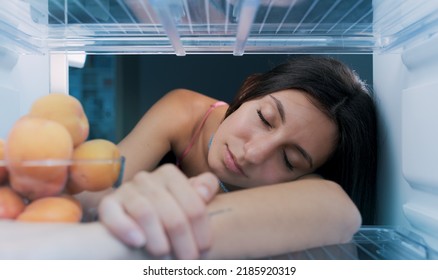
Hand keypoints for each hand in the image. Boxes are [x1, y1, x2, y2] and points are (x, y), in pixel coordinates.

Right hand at [98, 164, 218, 258]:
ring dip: (158, 239)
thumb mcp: (190, 198)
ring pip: (145, 213)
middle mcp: (147, 178)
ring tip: (165, 256)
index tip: (204, 248)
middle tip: (188, 259)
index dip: (201, 229)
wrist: (135, 217)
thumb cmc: (170, 209)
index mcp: (170, 174)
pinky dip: (126, 228)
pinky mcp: (108, 204)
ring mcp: (126, 190)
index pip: (193, 204)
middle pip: (171, 212)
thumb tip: (204, 192)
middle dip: (183, 240)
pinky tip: (139, 242)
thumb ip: (204, 189)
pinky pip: (113, 214)